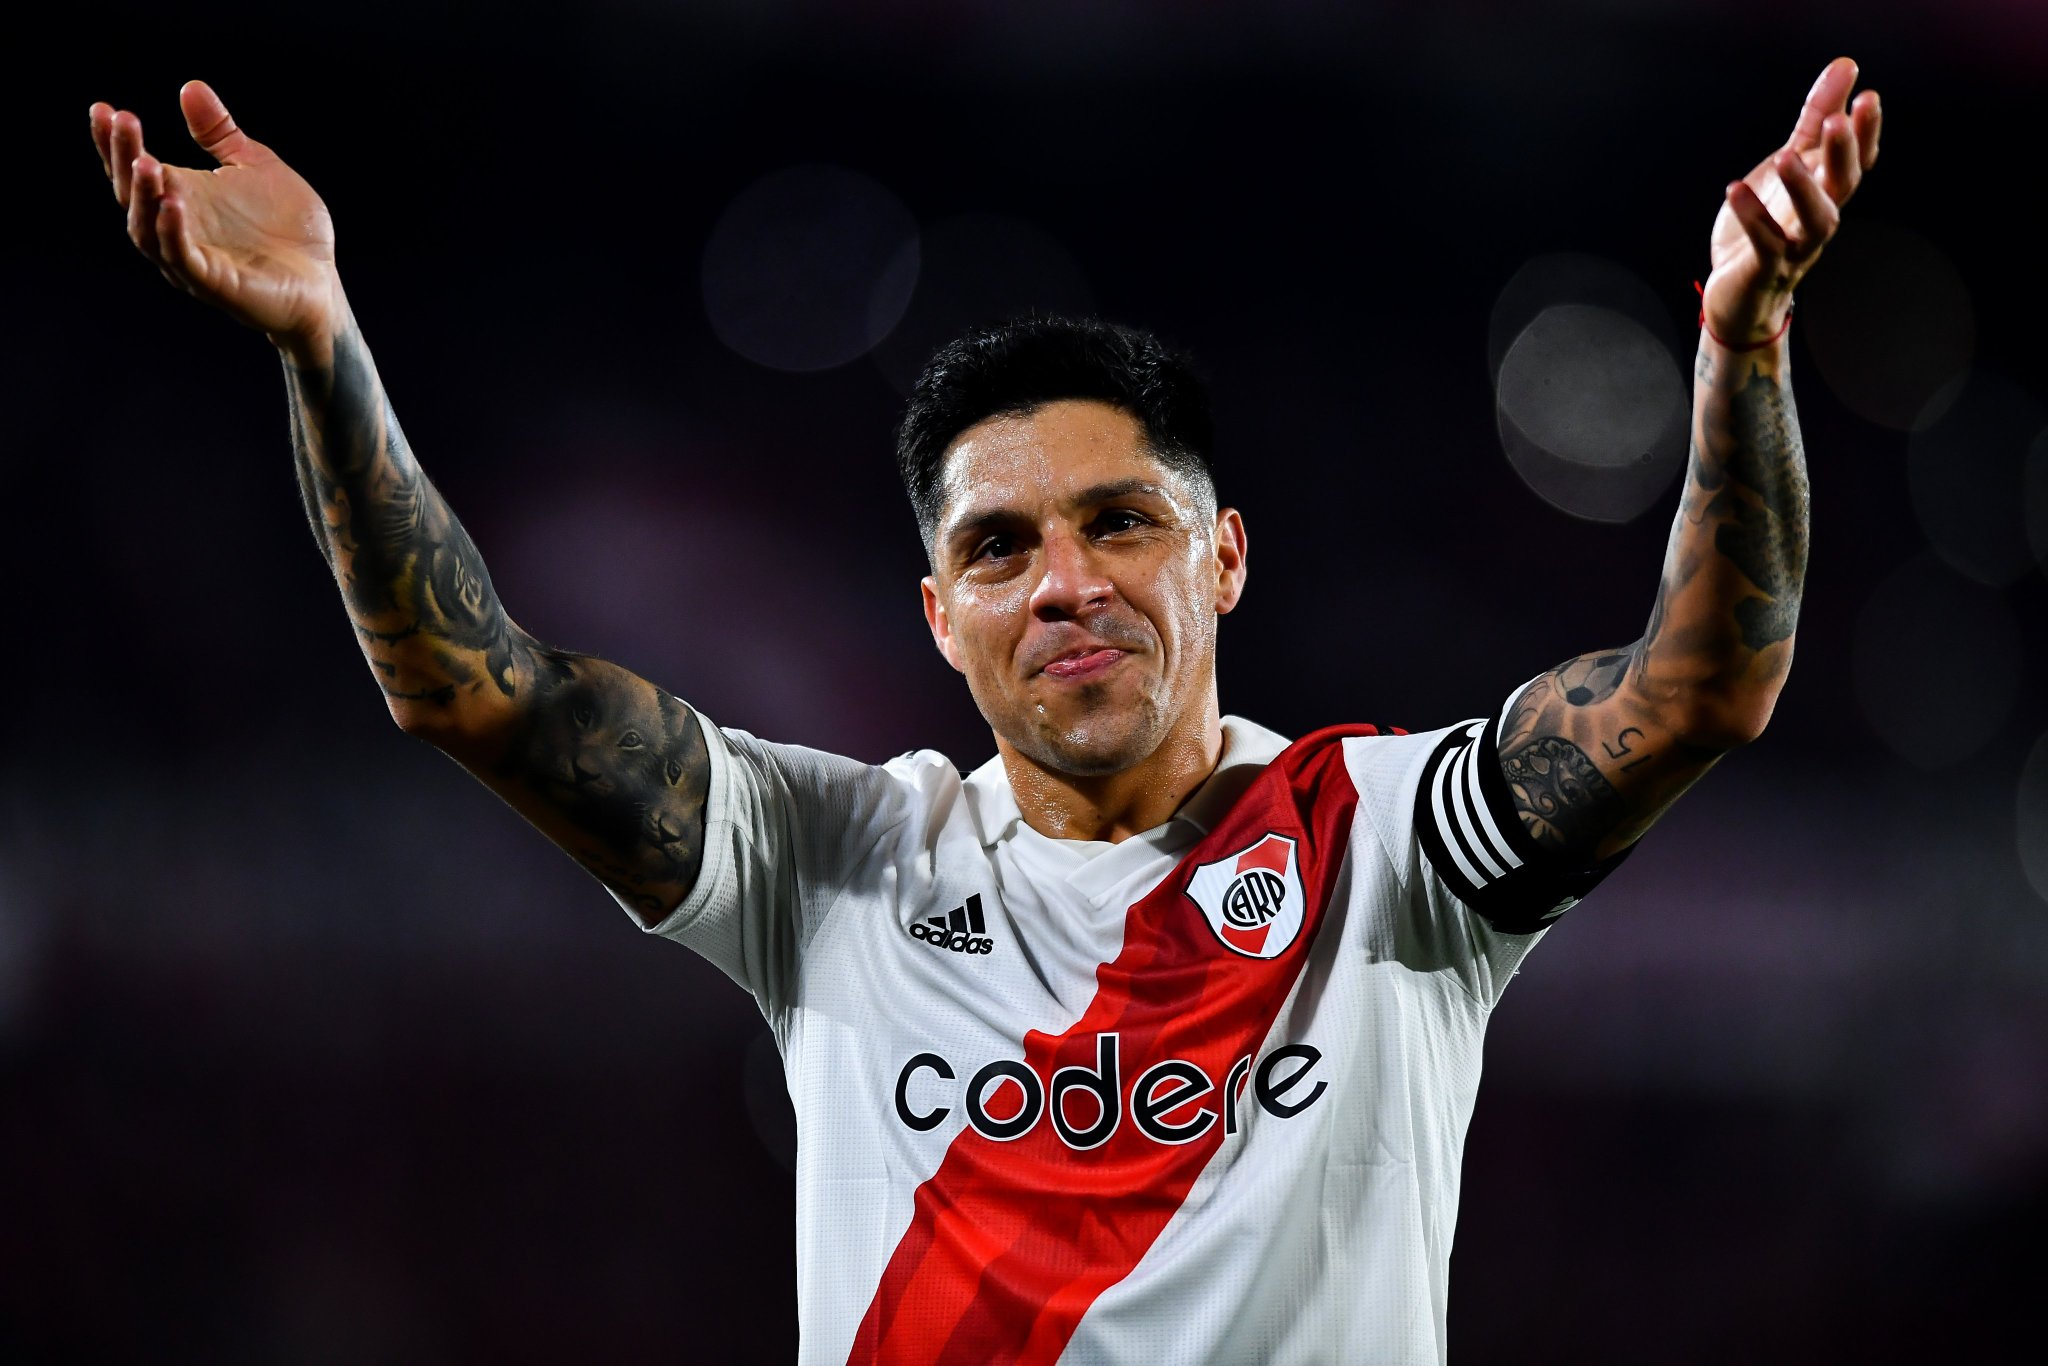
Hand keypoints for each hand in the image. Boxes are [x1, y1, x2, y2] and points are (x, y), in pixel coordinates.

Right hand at [89, 82, 341, 351]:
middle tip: (122, 121)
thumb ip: (220, 133)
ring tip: (144, 160)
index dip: (114, 142)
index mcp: (181, 198)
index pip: (133, 168)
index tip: (104, 109)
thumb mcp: (255, 166)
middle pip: (131, 194)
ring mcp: (192, 258)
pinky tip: (173, 203)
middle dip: (122, 157)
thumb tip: (191, 86)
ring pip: (147, 230)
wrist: (322, 280)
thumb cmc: (288, 229)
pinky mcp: (214, 283)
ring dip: (142, 195)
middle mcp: (176, 228)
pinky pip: (182, 258)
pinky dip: (172, 232)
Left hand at [1701, 57, 1881, 345]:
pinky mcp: (1765, 268)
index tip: (1867, 95)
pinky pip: (1765, 244)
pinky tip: (1735, 189)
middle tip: (1840, 121)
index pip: (1856, 159)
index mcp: (1825, 191)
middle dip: (1844, 153)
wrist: (1738, 296)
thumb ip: (1815, 120)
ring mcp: (1796, 247)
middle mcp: (1819, 218)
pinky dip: (1752, 218)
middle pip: (1843, 185)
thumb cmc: (1766, 227)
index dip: (1865, 131)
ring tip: (1786, 156)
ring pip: (1816, 220)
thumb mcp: (1789, 165)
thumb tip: (1845, 67)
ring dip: (1803, 189)